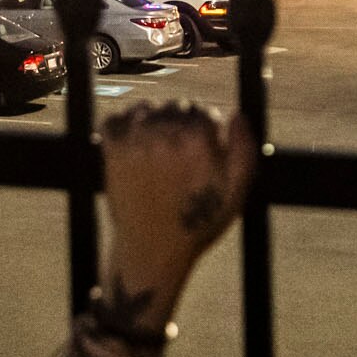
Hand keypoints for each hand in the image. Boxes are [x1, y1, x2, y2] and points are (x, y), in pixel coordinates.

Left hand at [97, 103, 255, 328]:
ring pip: (147, 109)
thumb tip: (237, 116)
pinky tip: (135, 143)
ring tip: (158, 149)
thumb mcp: (236, 193)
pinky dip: (124, 124)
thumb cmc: (197, 223)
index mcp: (198, 138)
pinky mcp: (112, 150)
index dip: (206, 131)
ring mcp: (135, 139)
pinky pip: (116, 118)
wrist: (152, 249)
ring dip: (154, 122)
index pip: (204, 112)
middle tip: (180, 153)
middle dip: (182, 124)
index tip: (202, 149)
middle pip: (176, 107)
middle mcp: (166, 132)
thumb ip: (244, 150)